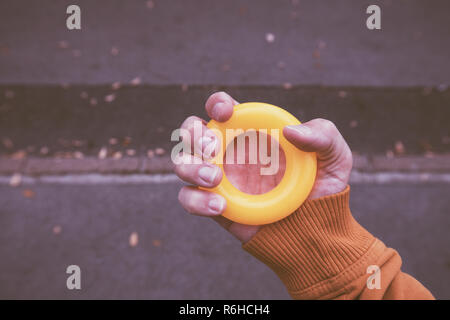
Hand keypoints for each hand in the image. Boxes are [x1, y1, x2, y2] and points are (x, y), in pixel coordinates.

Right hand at [176, 92, 352, 242]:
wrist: (317, 231)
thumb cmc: (324, 188)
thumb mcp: (334, 156)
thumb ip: (322, 135)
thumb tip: (290, 131)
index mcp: (252, 133)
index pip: (222, 109)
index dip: (217, 104)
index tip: (226, 114)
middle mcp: (230, 153)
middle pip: (191, 132)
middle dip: (192, 134)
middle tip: (212, 147)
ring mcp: (219, 180)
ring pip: (182, 163)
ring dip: (190, 166)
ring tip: (216, 178)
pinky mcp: (214, 206)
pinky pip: (188, 198)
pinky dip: (196, 200)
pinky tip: (220, 206)